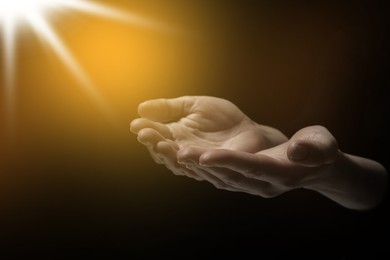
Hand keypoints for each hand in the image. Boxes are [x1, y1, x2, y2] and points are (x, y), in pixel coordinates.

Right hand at [130, 96, 286, 179]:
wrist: (249, 131)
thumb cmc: (222, 119)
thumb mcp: (194, 105)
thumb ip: (170, 108)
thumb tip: (141, 108)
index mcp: (176, 136)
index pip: (157, 135)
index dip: (146, 130)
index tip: (137, 123)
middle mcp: (183, 152)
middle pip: (164, 151)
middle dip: (153, 142)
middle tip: (145, 133)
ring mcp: (198, 163)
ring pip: (180, 163)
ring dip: (169, 154)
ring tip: (161, 144)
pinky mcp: (216, 170)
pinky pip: (204, 168)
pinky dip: (194, 161)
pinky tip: (185, 153)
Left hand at [177, 125, 338, 196]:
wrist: (315, 167)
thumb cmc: (320, 149)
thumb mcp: (323, 144)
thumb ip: (314, 147)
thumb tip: (296, 151)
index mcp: (281, 174)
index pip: (252, 167)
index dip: (229, 161)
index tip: (205, 154)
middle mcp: (263, 185)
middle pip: (229, 175)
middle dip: (203, 164)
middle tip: (176, 151)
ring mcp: (253, 186)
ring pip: (220, 178)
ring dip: (196, 167)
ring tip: (174, 153)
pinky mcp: (245, 183)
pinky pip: (220, 177)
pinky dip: (202, 169)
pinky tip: (185, 158)